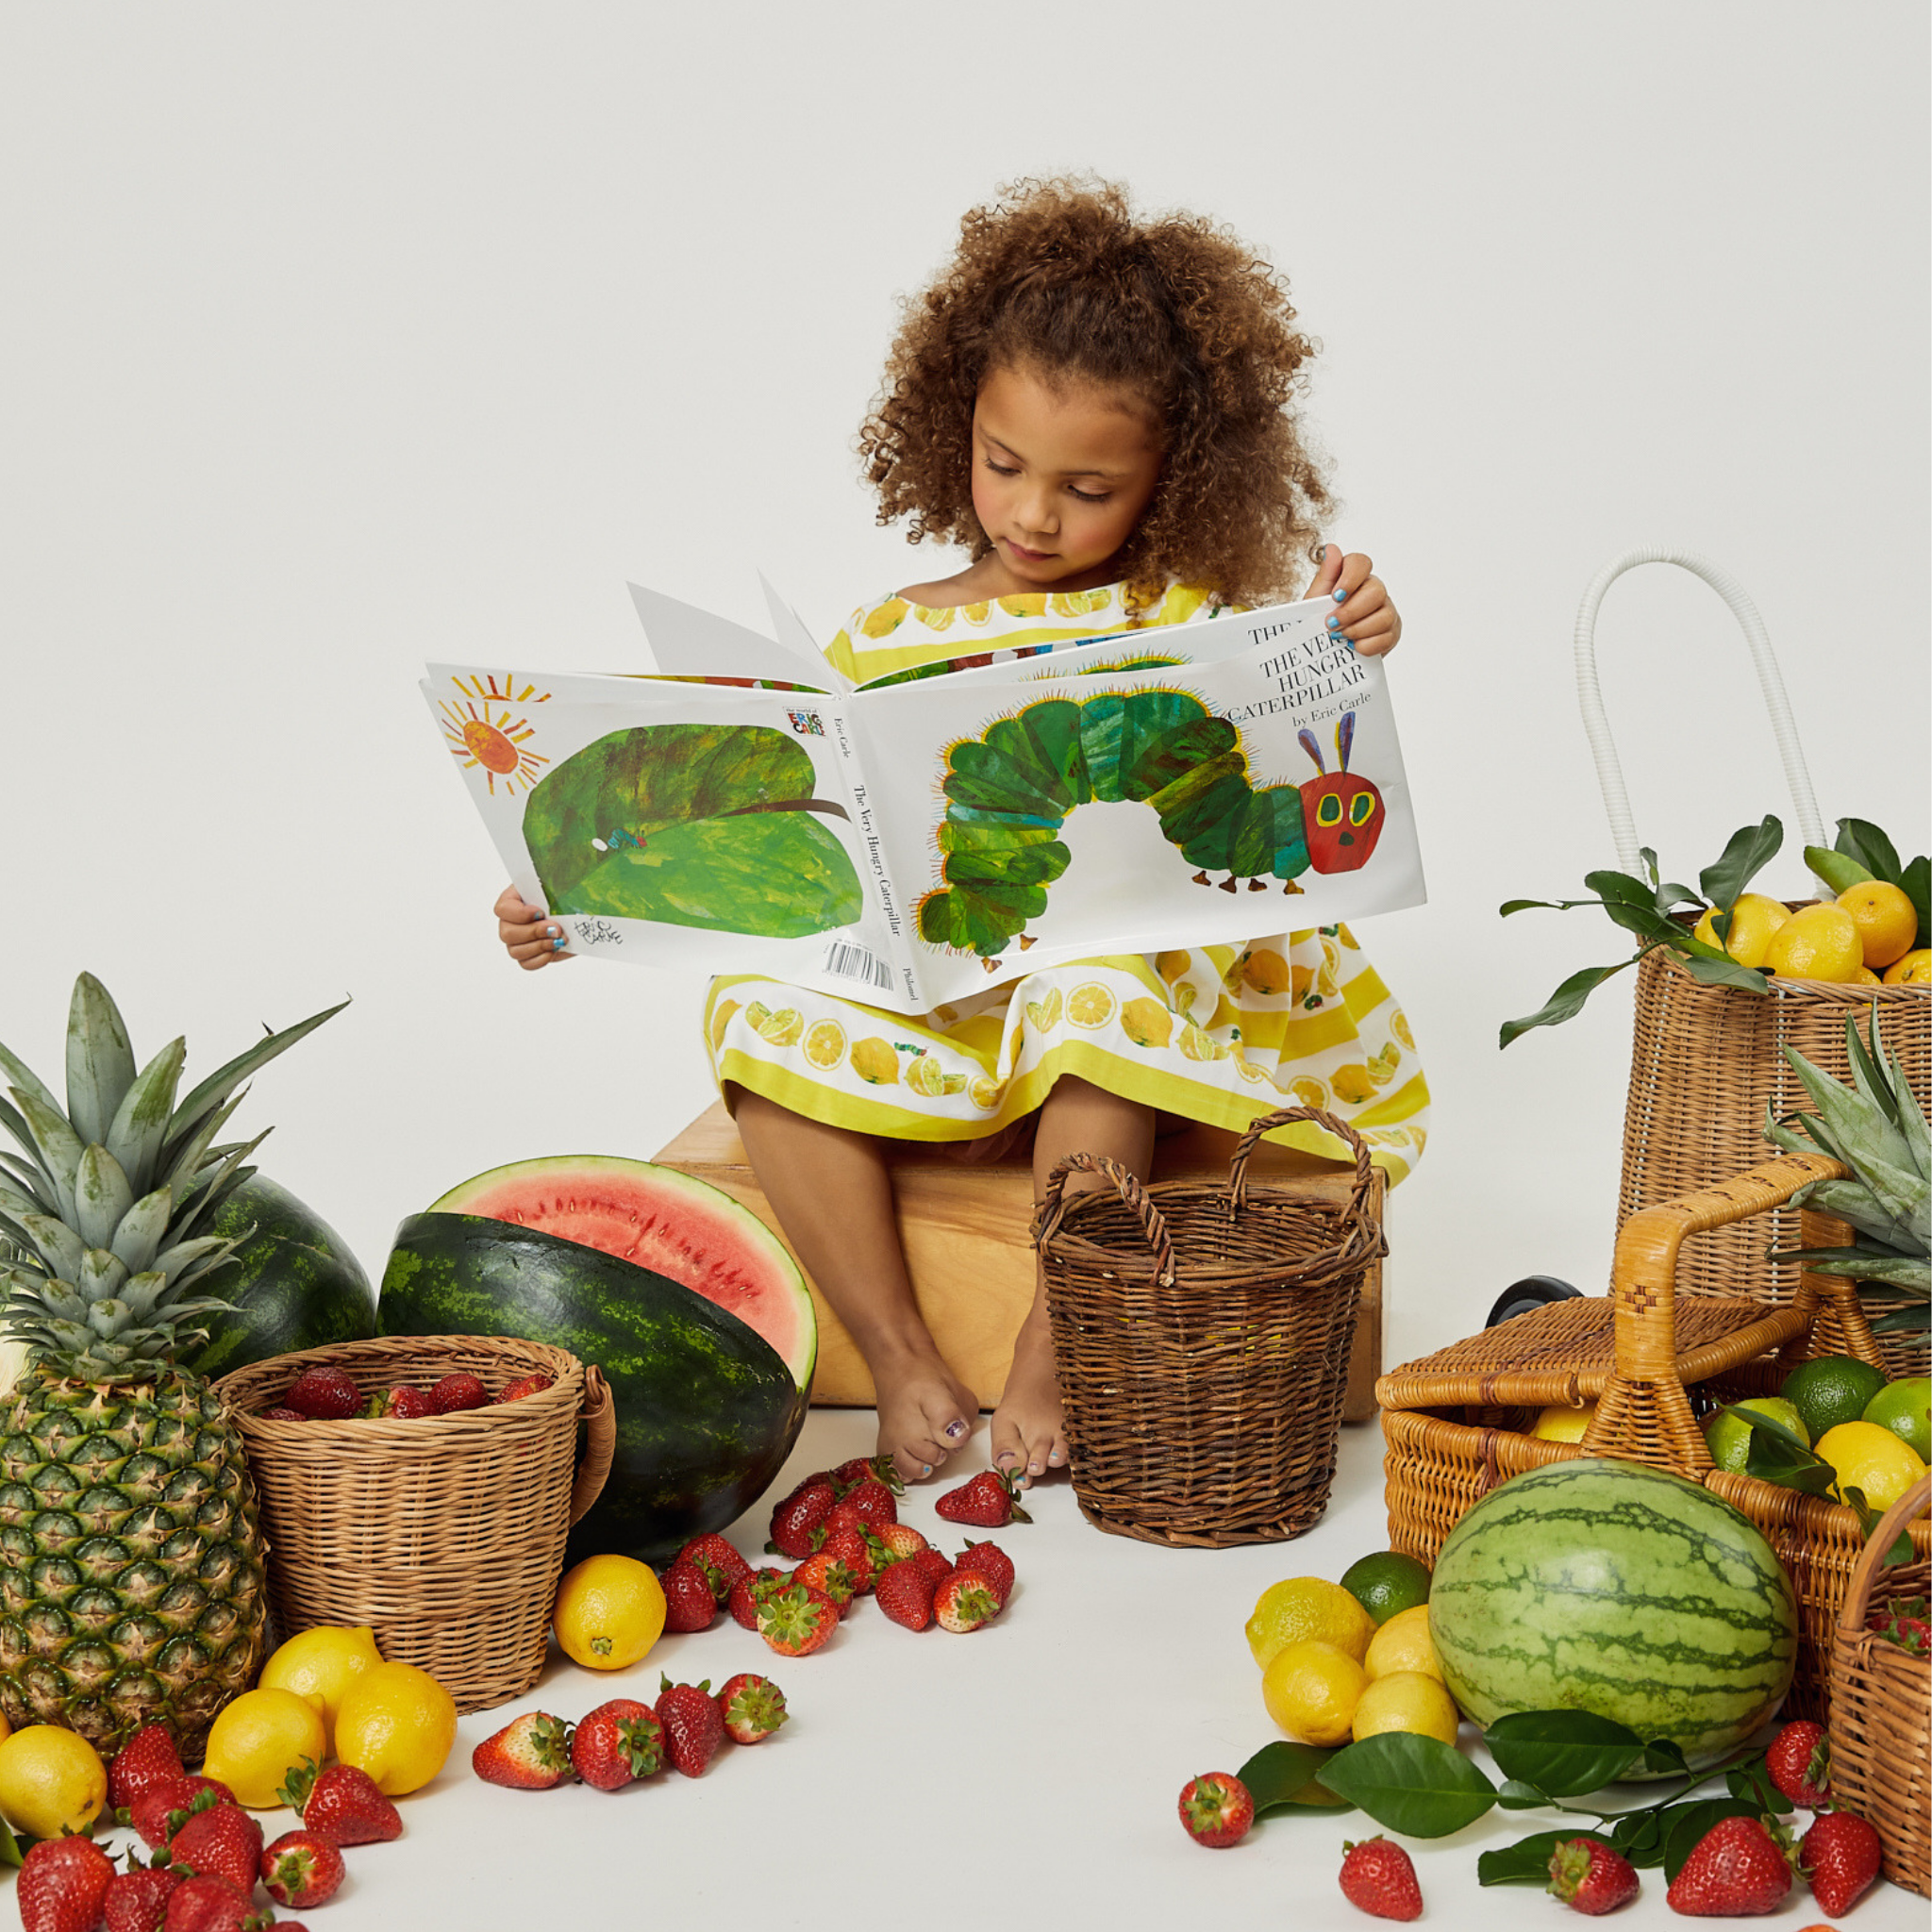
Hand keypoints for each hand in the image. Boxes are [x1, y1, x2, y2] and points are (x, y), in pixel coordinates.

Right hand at [495, 883, 574, 970]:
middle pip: (507, 933)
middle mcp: (510, 921)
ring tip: (558, 939)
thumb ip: (552, 889)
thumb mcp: (559, 886)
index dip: (520, 914)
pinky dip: (542, 959)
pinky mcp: (529, 955)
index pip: (502, 909)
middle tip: (556, 928)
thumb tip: (550, 905)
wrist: (577, 914)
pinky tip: (554, 949)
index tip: (540, 912)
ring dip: (539, 946)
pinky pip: (527, 964)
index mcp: (513, 899)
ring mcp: (517, 941)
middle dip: (534, 932)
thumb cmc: (565, 895)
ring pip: (515, 951)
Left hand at [1304, 543, 1401, 657]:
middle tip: (1331, 624)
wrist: (1323, 649)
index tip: (1335, 597)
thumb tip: (1331, 549)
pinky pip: (1387, 637)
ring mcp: (1387, 610)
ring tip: (1339, 637)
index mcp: (1356, 577)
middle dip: (1351, 611)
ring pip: (1384, 616)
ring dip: (1357, 630)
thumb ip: (1326, 575)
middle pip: (1376, 591)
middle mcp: (1375, 589)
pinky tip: (1352, 646)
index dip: (1350, 578)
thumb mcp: (1316, 598)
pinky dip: (1366, 645)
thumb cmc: (1321, 619)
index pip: (1362, 563)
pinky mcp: (1392, 632)